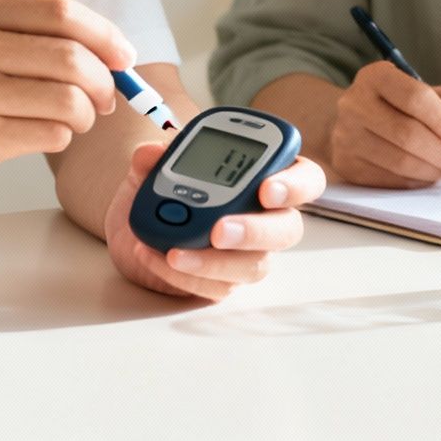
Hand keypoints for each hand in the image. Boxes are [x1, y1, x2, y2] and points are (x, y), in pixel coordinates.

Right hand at [0, 0, 133, 202]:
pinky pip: (49, 133)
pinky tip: (42, 135)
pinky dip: (60, 137)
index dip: (105, 35)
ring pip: (67, 98)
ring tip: (74, 120)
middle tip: (106, 98)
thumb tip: (106, 50)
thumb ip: (21, 37)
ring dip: (85, 115)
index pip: (60, 13)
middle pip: (72, 56)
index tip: (123, 57)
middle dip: (105, 81)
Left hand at [103, 141, 325, 299]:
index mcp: (265, 176)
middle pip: (287, 229)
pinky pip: (216, 287)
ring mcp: (249, 253)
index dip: (296, 185)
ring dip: (215, 262)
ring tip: (176, 254)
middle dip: (255, 230)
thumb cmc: (161, 189)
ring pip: (254, 266)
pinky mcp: (224, 281)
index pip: (306, 178)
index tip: (267, 189)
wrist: (134, 227)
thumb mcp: (152, 167)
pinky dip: (184, 276)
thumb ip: (153, 157)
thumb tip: (150, 153)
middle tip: (220, 231)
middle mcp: (267, 217)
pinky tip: (157, 259)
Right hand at [328, 60, 440, 187]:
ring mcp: (345, 135)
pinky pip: (388, 180)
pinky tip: (426, 173)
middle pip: (406, 133)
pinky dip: (416, 181)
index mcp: (377, 76)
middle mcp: (353, 102)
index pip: (415, 97)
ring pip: (398, 160)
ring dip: (432, 170)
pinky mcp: (345, 163)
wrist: (372, 125)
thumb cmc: (416, 110)